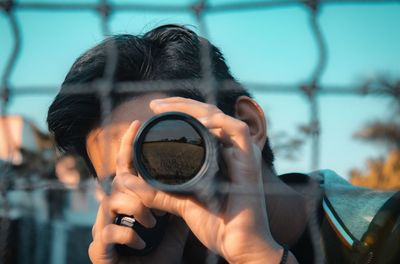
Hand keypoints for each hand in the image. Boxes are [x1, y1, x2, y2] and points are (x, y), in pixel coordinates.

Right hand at [88, 120, 188, 263]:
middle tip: (153, 191)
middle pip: (117, 180)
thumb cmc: (158, 253)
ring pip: (109, 202)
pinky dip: (128, 237)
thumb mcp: (177, 223)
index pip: (128, 167)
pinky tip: (142, 244)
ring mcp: (103, 228)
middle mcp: (114, 210)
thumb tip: (204, 176)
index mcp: (131, 201)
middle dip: (134, 183)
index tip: (137, 123)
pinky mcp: (99, 249)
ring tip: (152, 223)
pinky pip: (107, 234)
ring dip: (134, 210)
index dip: (129, 144)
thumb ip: (183, 199)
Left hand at [118, 97, 285, 262]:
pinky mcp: (250, 159)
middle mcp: (231, 150)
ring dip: (193, 108)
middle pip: (207, 116)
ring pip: (219, 117)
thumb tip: (129, 181)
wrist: (238, 245)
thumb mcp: (181, 203)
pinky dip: (217, 122)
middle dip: (180, 106)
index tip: (153, 112)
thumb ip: (158, 192)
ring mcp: (242, 153)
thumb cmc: (217, 225)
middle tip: (154, 105)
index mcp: (219, 156)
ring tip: (166, 107)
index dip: (179, 113)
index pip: (200, 124)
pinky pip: (237, 130)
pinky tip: (197, 120)